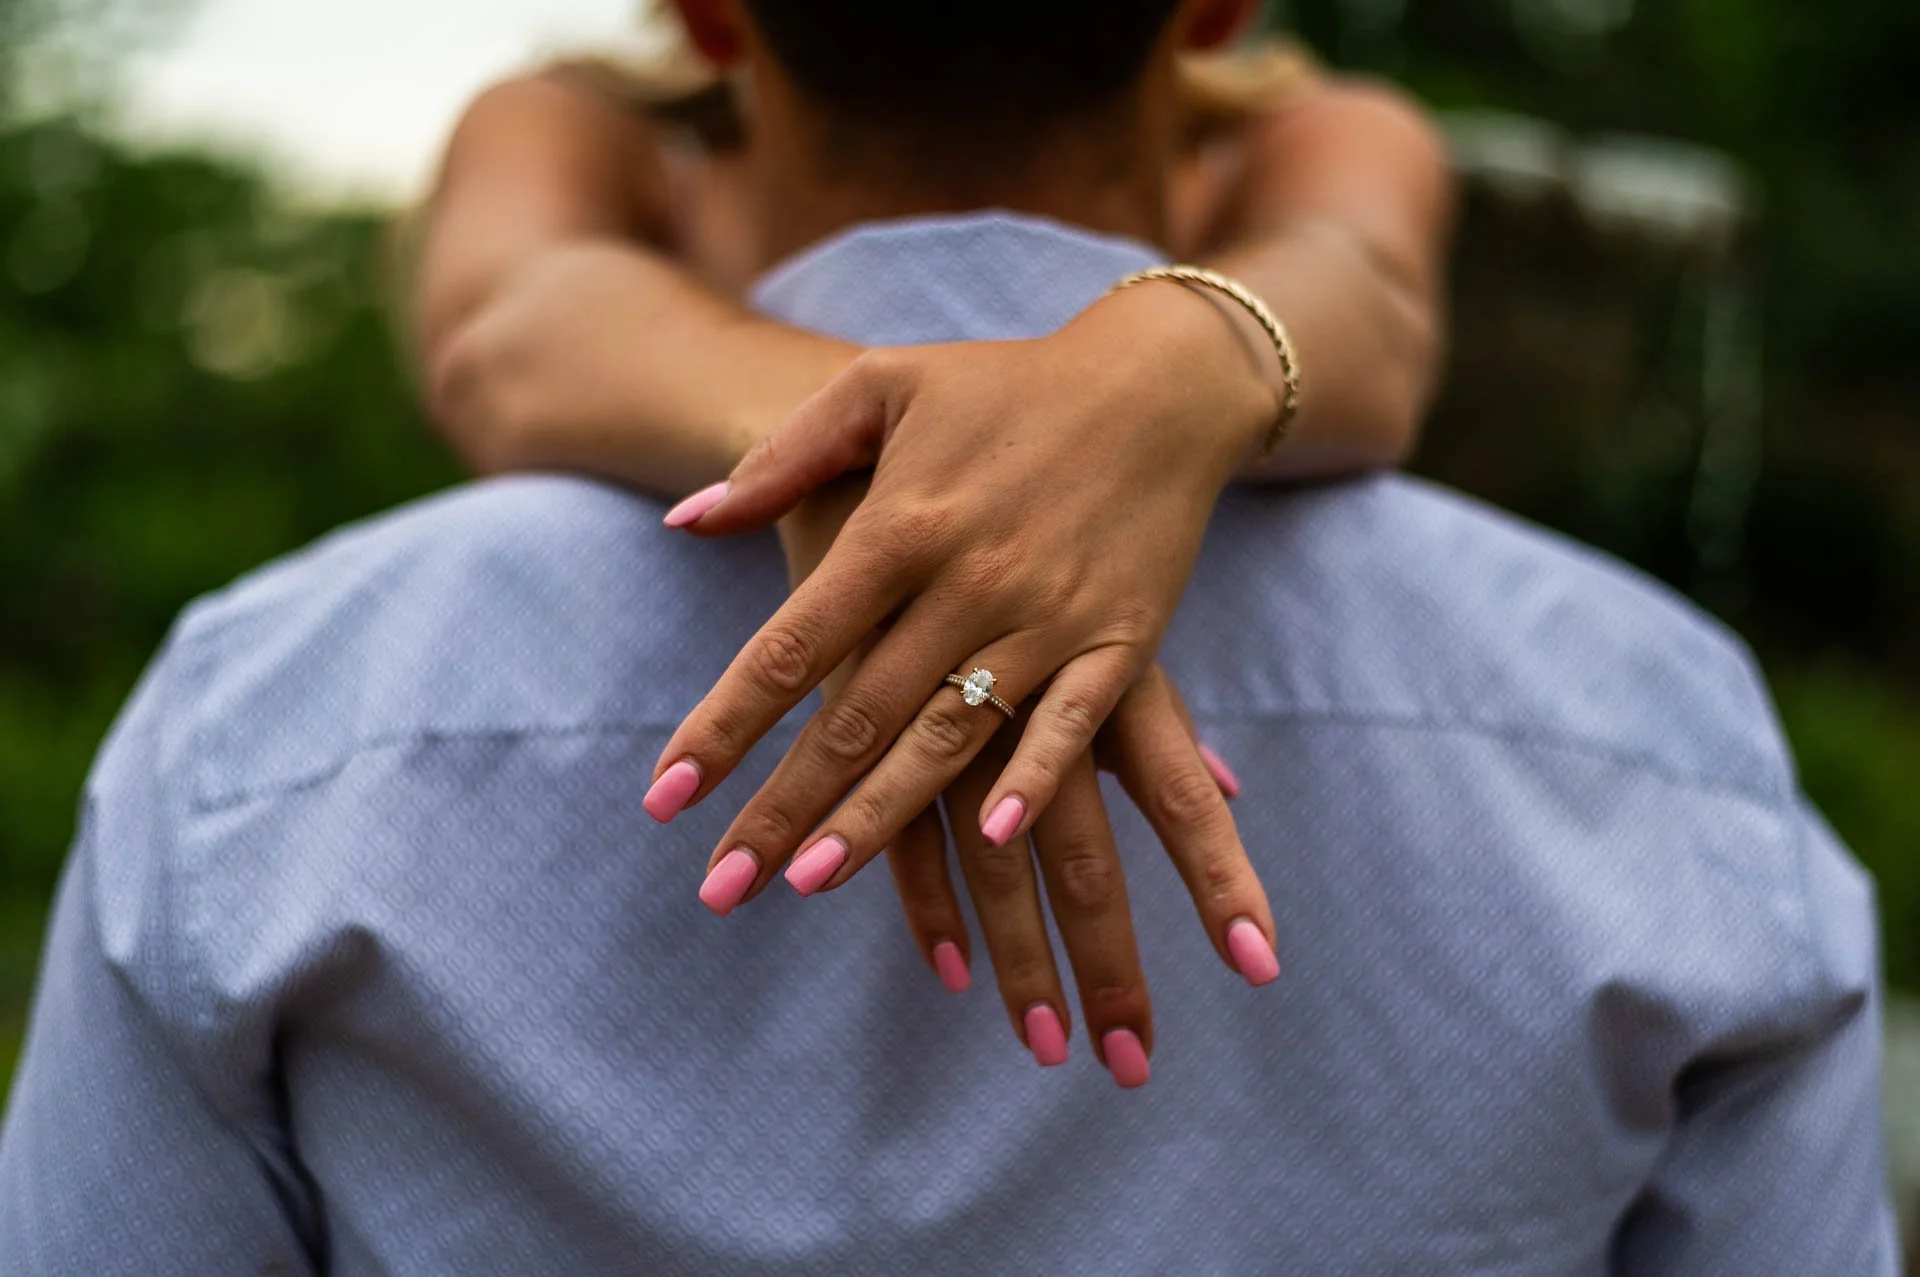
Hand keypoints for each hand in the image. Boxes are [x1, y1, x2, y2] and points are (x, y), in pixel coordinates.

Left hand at [648, 277, 1274, 851]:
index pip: (791, 645)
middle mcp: (967, 579)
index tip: (662, 797)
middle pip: (858, 714)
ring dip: (880, 817)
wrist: (1159, 380)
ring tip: (810, 882)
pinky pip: (1072, 724)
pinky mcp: (1121, 640)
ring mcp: (1047, 616)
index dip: (723, 724)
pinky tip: (990, 841)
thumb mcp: (882, 387)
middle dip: (784, 806)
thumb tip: (686, 519)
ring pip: (949, 736)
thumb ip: (782, 458)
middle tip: (720, 888)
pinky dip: (1034, 780)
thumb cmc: (1005, 383)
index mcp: (900, 522)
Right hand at [770, 481, 1280, 1084]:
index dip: (1222, 877)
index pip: (1177, 794)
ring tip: (1049, 1050)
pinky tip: (950, 971)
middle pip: (1088, 865)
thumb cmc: (1014, 522)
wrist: (888, 444)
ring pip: (993, 870)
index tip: (1262, 965)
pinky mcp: (878, 719)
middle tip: (1135, 1068)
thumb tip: (1230, 787)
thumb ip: (1154, 709)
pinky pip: (905, 834)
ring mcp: (957, 719)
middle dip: (1111, 968)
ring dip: (1022, 964)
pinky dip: (927, 906)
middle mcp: (1041, 704)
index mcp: (1107, 669)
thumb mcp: (1099, 597)